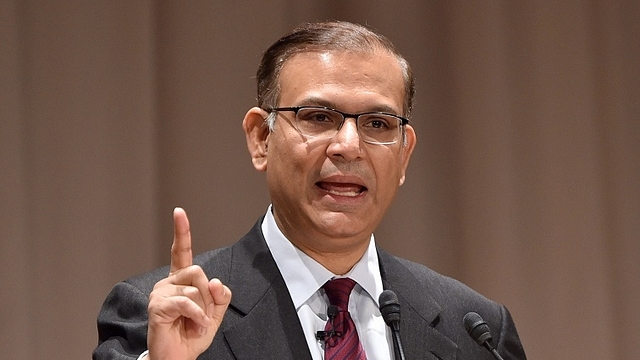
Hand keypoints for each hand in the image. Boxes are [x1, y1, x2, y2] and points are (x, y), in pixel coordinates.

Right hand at [146, 207, 231, 359]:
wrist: (179, 358)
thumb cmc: (192, 334)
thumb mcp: (215, 313)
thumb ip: (221, 295)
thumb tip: (216, 281)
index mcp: (181, 280)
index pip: (181, 251)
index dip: (181, 231)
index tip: (179, 212)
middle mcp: (168, 282)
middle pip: (199, 271)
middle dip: (209, 295)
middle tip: (203, 314)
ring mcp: (160, 293)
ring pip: (196, 287)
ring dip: (203, 309)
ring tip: (195, 323)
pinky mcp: (158, 306)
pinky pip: (188, 302)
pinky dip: (198, 316)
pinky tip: (194, 326)